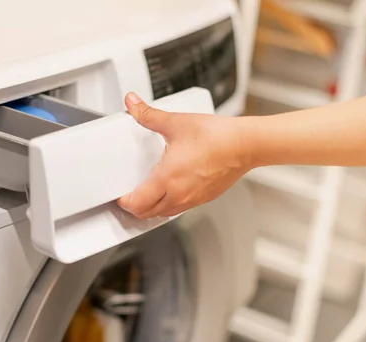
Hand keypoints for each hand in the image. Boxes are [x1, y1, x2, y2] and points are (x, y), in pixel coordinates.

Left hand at [117, 92, 253, 218]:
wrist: (246, 145)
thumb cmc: (217, 136)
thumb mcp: (176, 122)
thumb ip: (149, 115)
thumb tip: (132, 103)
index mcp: (168, 178)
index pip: (137, 203)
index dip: (123, 201)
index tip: (119, 194)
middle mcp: (179, 194)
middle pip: (147, 213)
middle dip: (134, 208)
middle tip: (128, 196)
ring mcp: (193, 199)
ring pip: (164, 213)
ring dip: (152, 208)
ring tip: (146, 195)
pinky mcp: (204, 198)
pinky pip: (180, 209)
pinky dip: (169, 205)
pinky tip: (170, 190)